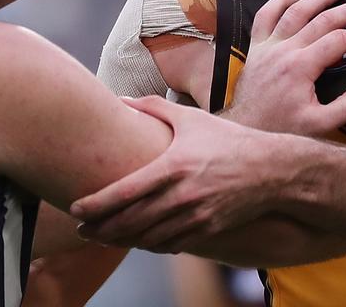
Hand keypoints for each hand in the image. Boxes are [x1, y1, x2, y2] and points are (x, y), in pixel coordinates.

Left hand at [70, 95, 284, 252]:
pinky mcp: (207, 230)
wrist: (270, 170)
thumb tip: (119, 98)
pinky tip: (138, 239)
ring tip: (104, 236)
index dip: (96, 204)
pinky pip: (170, 245)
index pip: (124, 191)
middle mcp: (182, 195)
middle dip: (101, 229)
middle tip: (82, 229)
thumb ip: (152, 107)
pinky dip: (150, 245)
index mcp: (173, 165)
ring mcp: (195, 216)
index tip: (75, 208)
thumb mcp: (190, 118)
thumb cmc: (227, 140)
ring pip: (147, 238)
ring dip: (122, 240)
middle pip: (130, 221)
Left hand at [223, 0, 345, 136]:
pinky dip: (279, 1)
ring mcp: (267, 45)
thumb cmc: (282, 128)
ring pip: (295, 10)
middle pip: (321, 19)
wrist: (247, 129)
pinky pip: (265, 15)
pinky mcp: (256, 46)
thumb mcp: (320, 125)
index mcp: (301, 67)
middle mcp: (284, 50)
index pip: (338, 41)